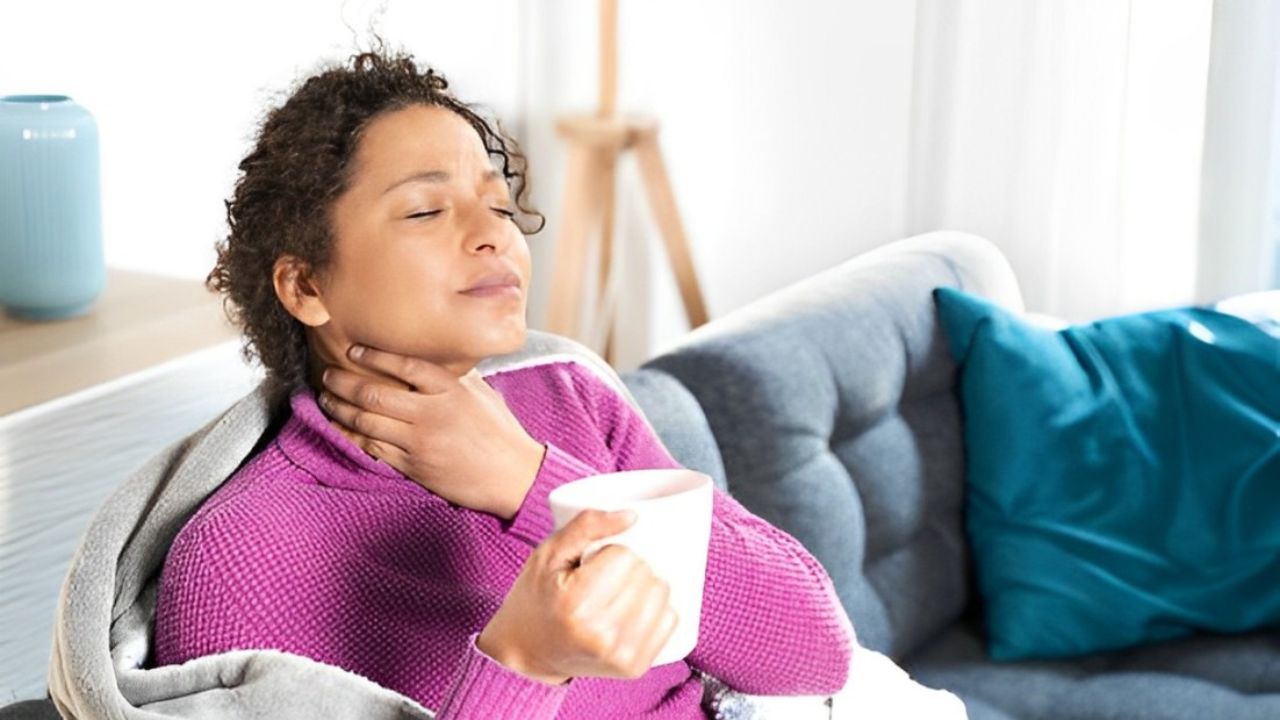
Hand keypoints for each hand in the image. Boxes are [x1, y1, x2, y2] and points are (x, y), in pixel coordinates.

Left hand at [318, 344, 545, 518]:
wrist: (512, 476)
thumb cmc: (500, 433)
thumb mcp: (482, 394)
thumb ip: (456, 376)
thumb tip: (435, 356)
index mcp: (451, 390)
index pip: (405, 366)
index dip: (374, 356)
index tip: (353, 350)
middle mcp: (432, 413)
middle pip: (375, 394)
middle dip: (344, 383)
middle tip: (328, 375)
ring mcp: (420, 442)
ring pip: (367, 422)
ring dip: (340, 409)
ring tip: (327, 399)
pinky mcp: (414, 466)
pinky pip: (373, 449)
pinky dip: (352, 437)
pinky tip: (340, 428)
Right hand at [477, 509, 678, 684]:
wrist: (527, 652)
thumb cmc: (537, 598)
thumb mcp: (549, 554)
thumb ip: (587, 525)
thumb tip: (632, 516)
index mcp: (576, 604)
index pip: (625, 556)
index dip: (610, 552)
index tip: (592, 565)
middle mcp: (601, 634)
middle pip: (645, 574)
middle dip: (629, 568)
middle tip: (602, 580)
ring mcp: (621, 655)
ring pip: (662, 593)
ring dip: (645, 586)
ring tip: (616, 594)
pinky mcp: (635, 667)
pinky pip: (670, 618)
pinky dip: (655, 608)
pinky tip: (631, 611)